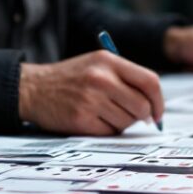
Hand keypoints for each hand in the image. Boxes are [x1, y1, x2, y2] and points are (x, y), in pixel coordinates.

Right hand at [18, 51, 163, 134]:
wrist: (34, 88)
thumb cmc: (71, 78)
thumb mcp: (97, 64)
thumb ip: (125, 78)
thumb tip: (153, 106)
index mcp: (108, 61)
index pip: (150, 81)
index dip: (159, 100)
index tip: (157, 112)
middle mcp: (101, 78)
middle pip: (142, 106)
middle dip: (143, 116)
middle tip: (134, 117)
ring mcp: (90, 99)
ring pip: (127, 121)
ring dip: (122, 123)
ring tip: (104, 113)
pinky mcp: (81, 119)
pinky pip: (110, 132)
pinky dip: (107, 130)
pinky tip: (93, 120)